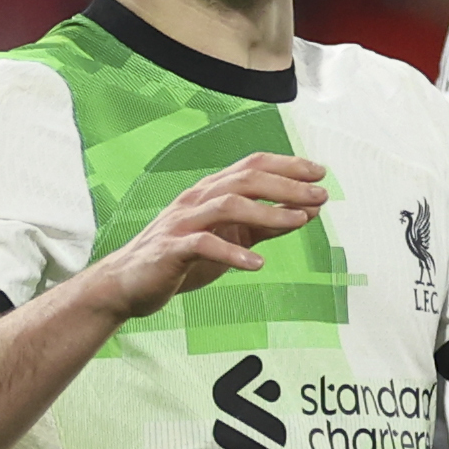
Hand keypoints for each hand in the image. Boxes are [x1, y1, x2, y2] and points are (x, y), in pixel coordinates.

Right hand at [86, 153, 326, 320]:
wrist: (128, 283)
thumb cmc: (181, 257)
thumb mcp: (230, 237)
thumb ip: (264, 224)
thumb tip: (306, 212)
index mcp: (210, 192)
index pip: (252, 166)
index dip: (287, 165)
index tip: (320, 173)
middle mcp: (196, 199)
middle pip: (245, 180)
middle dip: (287, 185)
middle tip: (320, 195)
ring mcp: (182, 222)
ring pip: (227, 205)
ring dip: (267, 212)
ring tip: (299, 221)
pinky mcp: (170, 250)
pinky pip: (204, 245)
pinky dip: (233, 253)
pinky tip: (257, 264)